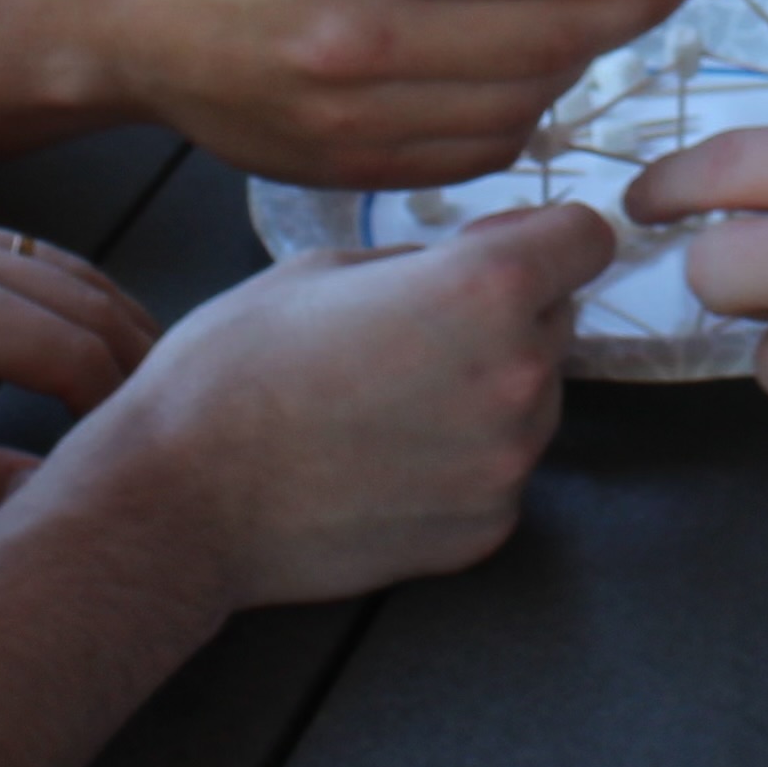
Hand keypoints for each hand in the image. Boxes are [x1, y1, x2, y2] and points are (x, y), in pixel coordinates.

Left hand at [0, 200, 155, 537]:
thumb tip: (60, 493)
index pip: (69, 346)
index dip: (124, 405)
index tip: (156, 460)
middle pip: (78, 294)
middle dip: (137, 359)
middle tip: (181, 425)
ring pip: (55, 265)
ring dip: (108, 322)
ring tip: (150, 391)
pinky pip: (14, 254)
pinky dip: (62, 296)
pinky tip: (86, 346)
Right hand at [65, 0, 702, 187]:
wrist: (121, 12)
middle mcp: (364, 33)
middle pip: (555, 30)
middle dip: (637, 1)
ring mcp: (358, 116)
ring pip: (528, 100)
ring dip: (581, 58)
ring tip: (592, 15)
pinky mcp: (352, 168)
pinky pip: (481, 150)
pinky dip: (524, 111)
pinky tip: (522, 69)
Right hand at [80, 203, 609, 608]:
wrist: (182, 500)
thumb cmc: (233, 370)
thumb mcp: (322, 267)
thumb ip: (420, 263)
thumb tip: (465, 267)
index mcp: (483, 289)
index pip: (586, 240)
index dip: (545, 238)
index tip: (501, 249)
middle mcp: (517, 375)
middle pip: (556, 322)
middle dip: (506, 315)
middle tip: (414, 331)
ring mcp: (507, 463)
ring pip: (533, 401)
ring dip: (487, 391)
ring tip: (388, 401)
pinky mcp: (485, 528)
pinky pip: (500, 473)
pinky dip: (462, 462)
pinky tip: (385, 459)